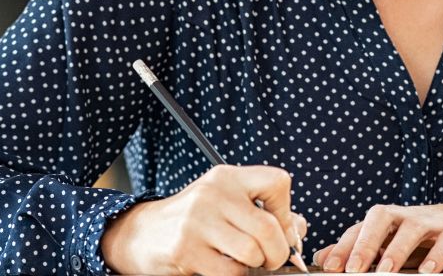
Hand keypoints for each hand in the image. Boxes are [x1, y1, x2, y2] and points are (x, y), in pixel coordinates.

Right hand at [100, 164, 307, 275]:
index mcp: (228, 177)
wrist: (143, 232)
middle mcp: (214, 193)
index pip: (278, 182)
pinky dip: (233, 275)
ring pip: (252, 252)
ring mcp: (198, 221)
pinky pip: (229, 272)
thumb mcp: (227, 204)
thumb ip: (265, 212)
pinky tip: (222, 267)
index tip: (281, 227)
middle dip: (278, 252)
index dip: (287, 212)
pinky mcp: (186, 250)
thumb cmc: (194, 219)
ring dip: (255, 266)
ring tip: (243, 262)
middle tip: (271, 260)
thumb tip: (299, 230)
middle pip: (269, 227)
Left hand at [312, 194, 442, 273]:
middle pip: (382, 216)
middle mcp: (412, 215)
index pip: (363, 226)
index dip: (344, 244)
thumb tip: (323, 257)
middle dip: (365, 242)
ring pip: (413, 227)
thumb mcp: (399, 243)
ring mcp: (437, 221)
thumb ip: (365, 249)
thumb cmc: (437, 236)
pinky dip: (436, 257)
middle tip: (352, 269)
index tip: (328, 268)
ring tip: (384, 273)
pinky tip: (427, 273)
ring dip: (396, 250)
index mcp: (394, 219)